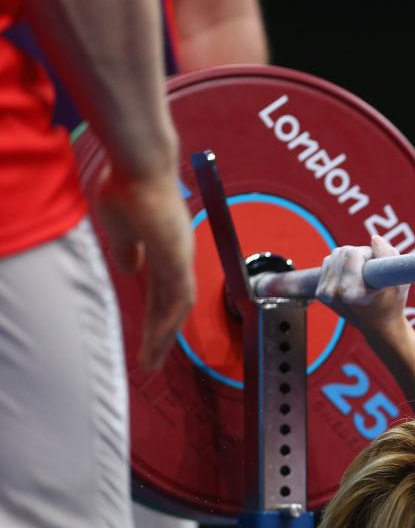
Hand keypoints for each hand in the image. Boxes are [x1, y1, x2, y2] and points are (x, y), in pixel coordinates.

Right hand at [96, 166, 195, 369]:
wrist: (138, 165)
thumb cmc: (127, 186)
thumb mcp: (120, 227)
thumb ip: (127, 249)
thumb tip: (129, 270)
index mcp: (165, 250)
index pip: (160, 292)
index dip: (153, 317)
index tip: (145, 338)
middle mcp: (178, 256)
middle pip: (171, 306)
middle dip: (160, 336)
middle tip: (150, 362)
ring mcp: (181, 257)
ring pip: (177, 308)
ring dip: (163, 336)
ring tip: (150, 361)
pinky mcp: (179, 257)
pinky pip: (178, 297)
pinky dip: (169, 321)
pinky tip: (157, 340)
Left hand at [315, 235, 409, 332]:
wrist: (380, 326)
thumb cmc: (392, 304)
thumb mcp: (401, 281)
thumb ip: (390, 256)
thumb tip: (374, 239)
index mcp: (349, 293)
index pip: (352, 253)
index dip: (368, 254)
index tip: (376, 267)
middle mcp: (332, 294)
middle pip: (343, 252)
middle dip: (361, 255)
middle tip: (373, 271)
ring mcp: (324, 294)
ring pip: (335, 255)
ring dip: (351, 259)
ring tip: (365, 275)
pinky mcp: (320, 292)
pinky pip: (329, 262)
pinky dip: (342, 263)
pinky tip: (353, 277)